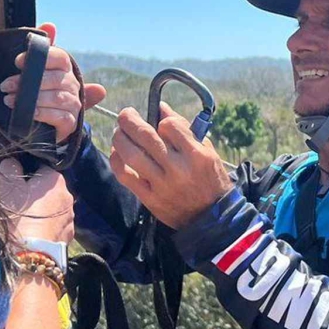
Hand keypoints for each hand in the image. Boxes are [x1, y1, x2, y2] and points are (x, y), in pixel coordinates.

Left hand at [0, 22, 106, 141]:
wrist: (34, 122)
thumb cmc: (20, 87)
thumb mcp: (4, 64)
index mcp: (59, 65)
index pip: (59, 56)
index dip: (40, 57)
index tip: (17, 61)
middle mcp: (69, 82)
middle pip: (57, 77)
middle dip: (29, 81)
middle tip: (4, 86)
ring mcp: (71, 103)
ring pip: (58, 97)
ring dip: (33, 99)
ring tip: (8, 101)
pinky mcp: (69, 122)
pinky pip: (61, 116)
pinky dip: (43, 114)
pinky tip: (28, 113)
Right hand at [0, 158, 73, 243]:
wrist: (33, 251)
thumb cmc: (19, 215)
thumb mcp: (8, 188)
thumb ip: (9, 170)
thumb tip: (11, 162)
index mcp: (55, 179)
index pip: (42, 169)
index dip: (27, 176)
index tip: (16, 185)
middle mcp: (68, 195)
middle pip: (49, 189)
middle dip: (36, 194)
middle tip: (19, 203)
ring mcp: (71, 216)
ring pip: (54, 208)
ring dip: (43, 211)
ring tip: (27, 220)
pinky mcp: (70, 234)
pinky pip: (57, 224)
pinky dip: (48, 226)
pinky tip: (36, 232)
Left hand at [107, 103, 232, 229]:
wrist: (211, 219)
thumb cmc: (211, 180)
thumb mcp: (207, 152)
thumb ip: (185, 130)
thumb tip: (161, 108)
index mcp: (197, 155)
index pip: (170, 125)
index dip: (161, 119)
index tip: (160, 122)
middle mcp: (178, 169)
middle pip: (146, 136)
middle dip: (130, 120)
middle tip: (126, 114)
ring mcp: (162, 185)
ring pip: (131, 154)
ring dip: (119, 138)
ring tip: (119, 131)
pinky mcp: (150, 199)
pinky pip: (126, 176)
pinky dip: (117, 161)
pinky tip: (117, 152)